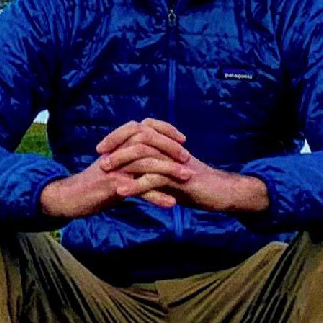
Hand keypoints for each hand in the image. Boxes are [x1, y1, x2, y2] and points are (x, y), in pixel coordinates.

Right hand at [39, 118, 187, 219]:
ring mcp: (115, 167)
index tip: (182, 139)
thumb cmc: (95, 184)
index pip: (145, 127)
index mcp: (118, 144)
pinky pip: (139, 189)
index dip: (165, 130)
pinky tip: (171, 203)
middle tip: (188, 158)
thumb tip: (154, 156)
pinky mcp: (113, 186)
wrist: (70, 198)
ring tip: (187, 178)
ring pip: (146, 162)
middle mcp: (116, 151)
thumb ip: (131, 159)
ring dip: (169, 170)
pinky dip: (157, 196)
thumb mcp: (114, 167)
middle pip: (148, 141)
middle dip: (171, 148)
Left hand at [95, 118, 269, 217]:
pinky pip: (155, 178)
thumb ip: (154, 168)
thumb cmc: (197, 185)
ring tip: (106, 172)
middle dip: (116, 145)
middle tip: (100, 157)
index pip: (139, 130)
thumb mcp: (172, 174)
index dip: (119, 136)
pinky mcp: (180, 178)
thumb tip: (132, 170)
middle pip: (139, 136)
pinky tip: (123, 192)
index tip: (102, 147)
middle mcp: (170, 148)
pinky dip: (136, 184)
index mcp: (167, 144)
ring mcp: (175, 161)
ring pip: (144, 154)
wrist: (222, 193)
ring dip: (122, 163)